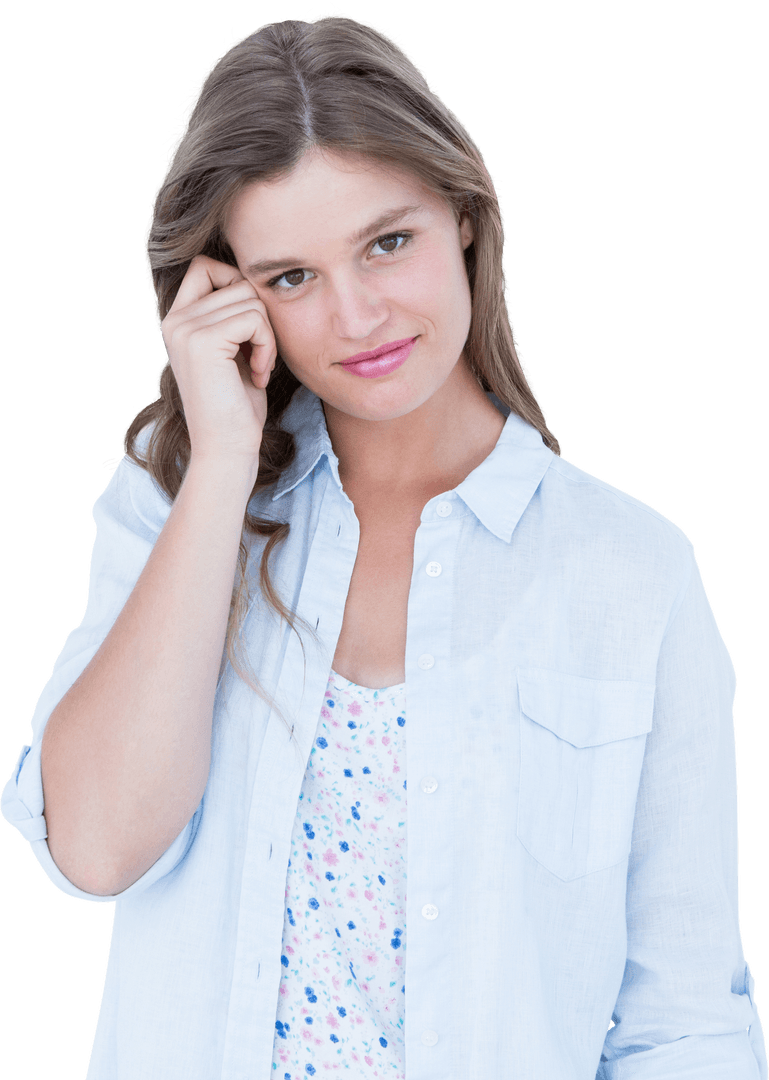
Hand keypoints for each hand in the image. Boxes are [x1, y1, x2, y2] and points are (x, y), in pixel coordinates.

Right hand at [160, 254, 277, 469]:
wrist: (226, 448)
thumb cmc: (236, 406)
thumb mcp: (233, 351)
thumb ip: (233, 314)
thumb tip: (254, 277)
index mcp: (177, 320)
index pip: (205, 266)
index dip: (237, 283)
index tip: (250, 327)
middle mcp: (175, 320)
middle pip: (237, 281)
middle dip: (261, 318)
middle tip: (259, 357)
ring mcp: (185, 329)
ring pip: (250, 299)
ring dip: (267, 335)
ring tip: (258, 368)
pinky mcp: (203, 341)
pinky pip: (254, 318)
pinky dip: (268, 346)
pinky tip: (259, 375)